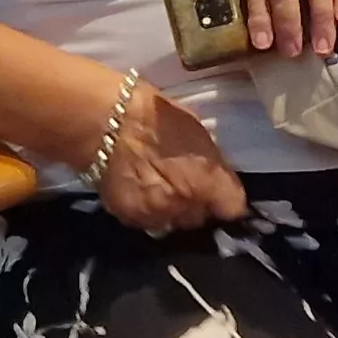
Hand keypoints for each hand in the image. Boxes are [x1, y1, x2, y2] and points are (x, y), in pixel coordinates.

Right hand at [92, 78, 248, 234]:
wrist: (104, 122)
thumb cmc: (153, 115)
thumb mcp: (196, 130)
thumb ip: (212, 162)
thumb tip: (218, 178)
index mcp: (208, 181)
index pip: (234, 208)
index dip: (226, 199)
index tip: (219, 191)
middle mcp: (188, 206)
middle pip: (202, 218)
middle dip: (196, 203)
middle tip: (184, 182)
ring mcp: (158, 216)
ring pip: (175, 222)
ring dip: (173, 210)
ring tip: (159, 187)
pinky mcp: (132, 220)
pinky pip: (149, 221)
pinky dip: (148, 211)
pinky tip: (140, 191)